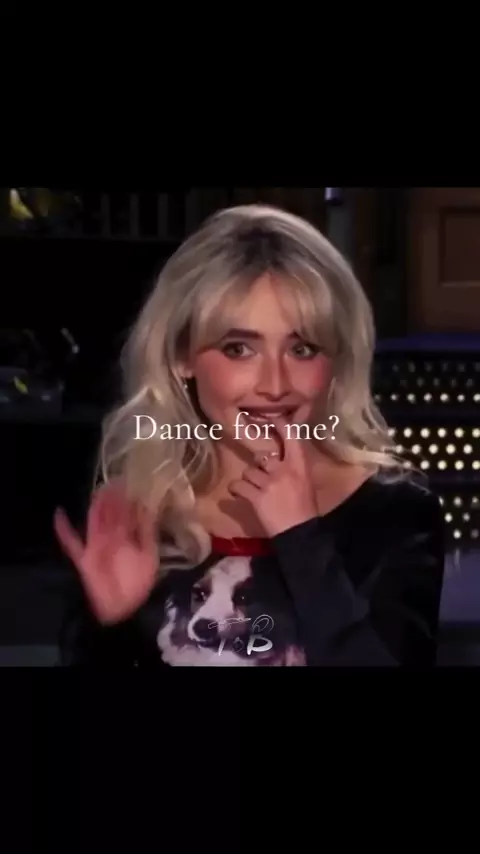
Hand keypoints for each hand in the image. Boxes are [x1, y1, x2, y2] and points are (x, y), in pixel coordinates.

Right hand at [53, 482, 158, 623]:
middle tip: (113, 480)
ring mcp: (97, 547)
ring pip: (94, 523)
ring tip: (97, 490)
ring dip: (95, 508)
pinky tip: (58, 514)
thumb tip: (147, 509)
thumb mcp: (149, 555)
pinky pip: (71, 543)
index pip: (127, 516)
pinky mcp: (84, 558)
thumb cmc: (139, 584)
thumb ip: (146, 532)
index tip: (129, 483)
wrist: (125, 610)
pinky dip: (63, 530)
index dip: (127, 501)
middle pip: (110, 516)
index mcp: (129, 540)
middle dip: (112, 500)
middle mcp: (113, 540)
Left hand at [228, 418, 317, 537]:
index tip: (272, 419)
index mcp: (300, 465)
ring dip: (248, 480)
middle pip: (262, 456)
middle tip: (261, 475)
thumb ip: (293, 468)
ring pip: (248, 471)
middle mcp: (283, 470)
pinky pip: (238, 486)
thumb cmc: (305, 510)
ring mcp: (268, 483)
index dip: (280, 425)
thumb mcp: (306, 483)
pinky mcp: (256, 497)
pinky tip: (238, 494)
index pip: (291, 437)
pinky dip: (236, 490)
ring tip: (253, 491)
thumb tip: (278, 459)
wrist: (300, 533)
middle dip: (259, 465)